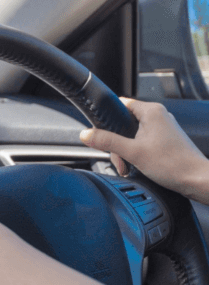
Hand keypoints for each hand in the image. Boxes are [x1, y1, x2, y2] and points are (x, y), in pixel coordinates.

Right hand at [80, 98, 208, 202]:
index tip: (101, 132)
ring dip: (127, 150)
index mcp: (151, 111)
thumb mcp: (133, 152)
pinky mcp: (167, 140)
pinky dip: (137, 153)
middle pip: (125, 122)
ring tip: (129, 165)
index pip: (120, 104)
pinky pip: (144, 141)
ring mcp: (164, 128)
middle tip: (119, 159)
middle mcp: (159, 115)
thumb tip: (86, 134)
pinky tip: (138, 165)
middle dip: (117, 143)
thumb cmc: (174, 164)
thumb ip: (107, 141)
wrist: (198, 181)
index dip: (108, 118)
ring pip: (133, 134)